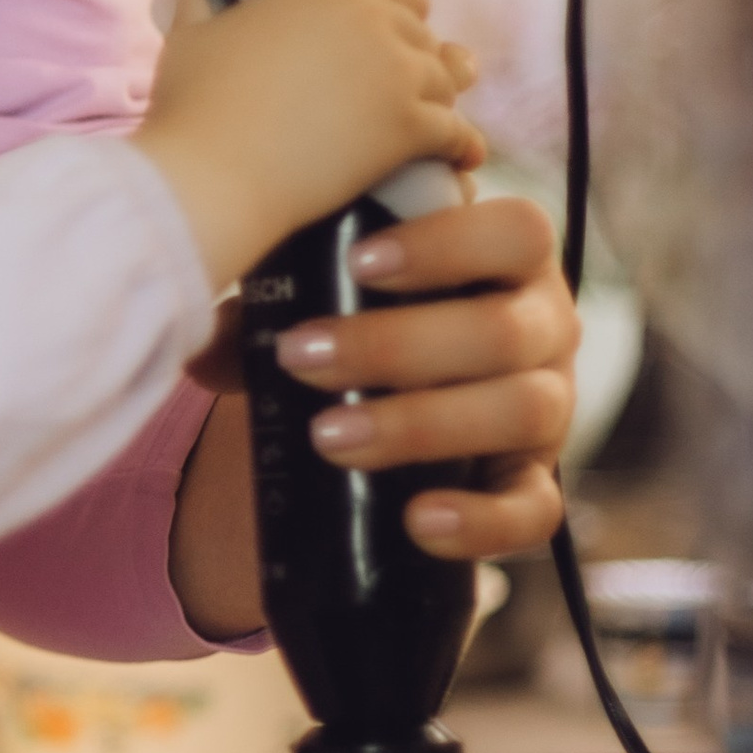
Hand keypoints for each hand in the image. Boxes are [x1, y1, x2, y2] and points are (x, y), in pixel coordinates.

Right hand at [135, 0, 483, 289]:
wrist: (211, 177)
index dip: (400, 13)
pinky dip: (462, 147)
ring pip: (447, 82)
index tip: (388, 37)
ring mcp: (398, 74)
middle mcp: (375, 19)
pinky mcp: (411, 128)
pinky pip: (458, 133)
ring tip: (430, 124)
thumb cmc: (194, 106)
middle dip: (417, 60)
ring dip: (440, 102)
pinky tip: (461, 157)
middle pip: (425, 35)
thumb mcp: (189, 29)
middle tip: (401, 91)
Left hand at [268, 188, 579, 559]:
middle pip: (504, 331)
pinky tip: (418, 520)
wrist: (389, 398)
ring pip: (519, 411)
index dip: (448, 244)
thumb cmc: (363, 318)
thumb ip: (279, 291)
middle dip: (395, 346)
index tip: (359, 262)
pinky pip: (534, 512)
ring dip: (419, 424)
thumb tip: (202, 342)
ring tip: (329, 438)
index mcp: (507, 260)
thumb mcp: (328, 292)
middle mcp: (543, 327)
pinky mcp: (533, 484)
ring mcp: (549, 407)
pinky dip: (479, 521)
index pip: (517, 231)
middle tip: (302, 359)